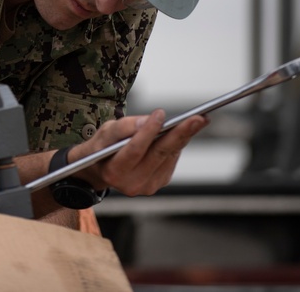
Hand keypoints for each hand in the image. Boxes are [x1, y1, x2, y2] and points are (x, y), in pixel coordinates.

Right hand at [70, 109, 207, 196]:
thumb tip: (149, 120)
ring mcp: (147, 186)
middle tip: (198, 119)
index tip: (160, 114)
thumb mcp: (105, 132)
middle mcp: (131, 183)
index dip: (148, 131)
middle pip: (159, 154)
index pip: (135, 150)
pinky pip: (171, 160)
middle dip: (180, 134)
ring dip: (184, 137)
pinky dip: (177, 144)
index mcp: (114, 170)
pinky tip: (183, 132)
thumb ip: (124, 127)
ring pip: (168, 156)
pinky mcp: (158, 183)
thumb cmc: (102, 147)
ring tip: (198, 120)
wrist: (100, 169)